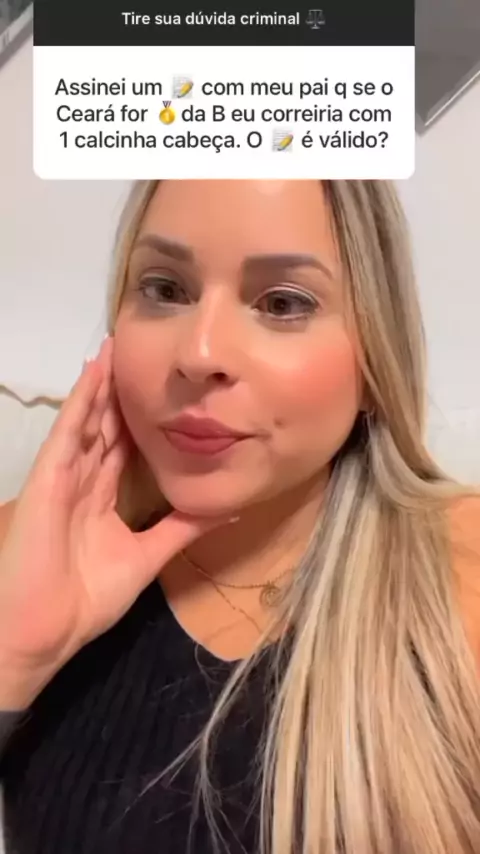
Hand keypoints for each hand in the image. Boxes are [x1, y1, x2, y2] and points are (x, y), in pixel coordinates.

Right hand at [0, 338, 227, 707]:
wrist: (45, 629)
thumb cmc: (85, 599)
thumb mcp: (147, 556)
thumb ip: (182, 529)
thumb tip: (226, 508)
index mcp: (101, 498)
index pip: (125, 448)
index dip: (142, 419)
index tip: (166, 392)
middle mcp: (83, 480)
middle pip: (108, 427)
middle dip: (124, 393)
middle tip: (144, 356)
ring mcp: (64, 474)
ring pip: (89, 419)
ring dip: (104, 385)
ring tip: (120, 348)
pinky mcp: (49, 474)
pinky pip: (69, 429)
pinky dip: (83, 399)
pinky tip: (96, 371)